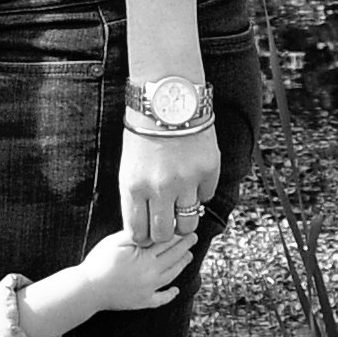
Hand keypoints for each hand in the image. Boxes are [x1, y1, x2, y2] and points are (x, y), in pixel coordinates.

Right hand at [80, 225, 195, 313]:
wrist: (89, 289)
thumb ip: (135, 234)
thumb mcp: (115, 241)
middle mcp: (151, 274)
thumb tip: (152, 229)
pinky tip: (176, 291)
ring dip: (182, 265)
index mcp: (145, 257)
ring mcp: (148, 289)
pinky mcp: (142, 302)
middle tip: (194, 238)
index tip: (186, 227)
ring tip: (189, 257)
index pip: (166, 243)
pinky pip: (160, 299)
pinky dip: (170, 295)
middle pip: (172, 258)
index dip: (178, 234)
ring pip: (171, 275)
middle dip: (184, 247)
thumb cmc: (100, 262)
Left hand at [120, 119, 218, 252]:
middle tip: (166, 222)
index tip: (147, 232)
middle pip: (164, 234)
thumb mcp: (129, 166)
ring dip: (184, 218)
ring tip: (181, 205)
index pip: (138, 232)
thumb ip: (136, 197)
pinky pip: (206, 196)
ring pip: (188, 224)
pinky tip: (192, 177)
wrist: (168, 100)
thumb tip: (143, 225)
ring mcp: (187, 181)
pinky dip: (200, 193)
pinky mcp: (208, 171)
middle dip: (164, 233)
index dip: (143, 236)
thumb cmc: (144, 132)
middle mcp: (160, 188)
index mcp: (134, 187)